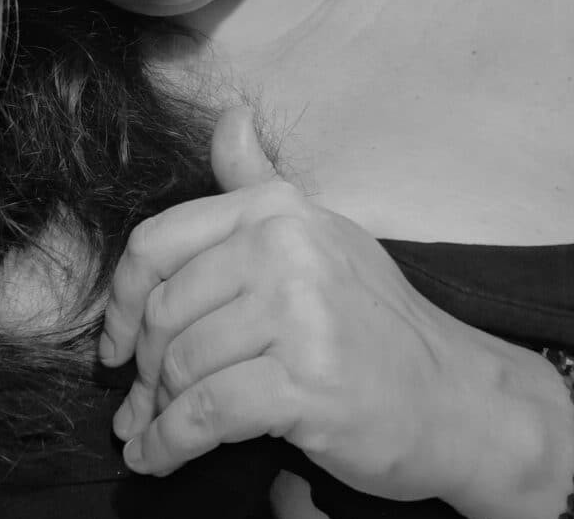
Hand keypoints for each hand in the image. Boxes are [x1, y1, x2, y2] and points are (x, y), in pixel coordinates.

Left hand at [99, 106, 477, 501]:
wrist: (457, 397)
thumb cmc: (374, 321)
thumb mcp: (317, 234)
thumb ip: (257, 181)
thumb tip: (228, 116)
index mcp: (277, 210)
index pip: (160, 242)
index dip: (122, 299)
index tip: (117, 342)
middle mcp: (285, 248)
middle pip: (166, 311)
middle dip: (143, 367)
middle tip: (140, 400)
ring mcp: (300, 314)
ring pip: (181, 365)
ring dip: (155, 410)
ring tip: (151, 430)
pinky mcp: (307, 382)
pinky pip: (204, 414)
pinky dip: (168, 443)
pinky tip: (158, 457)